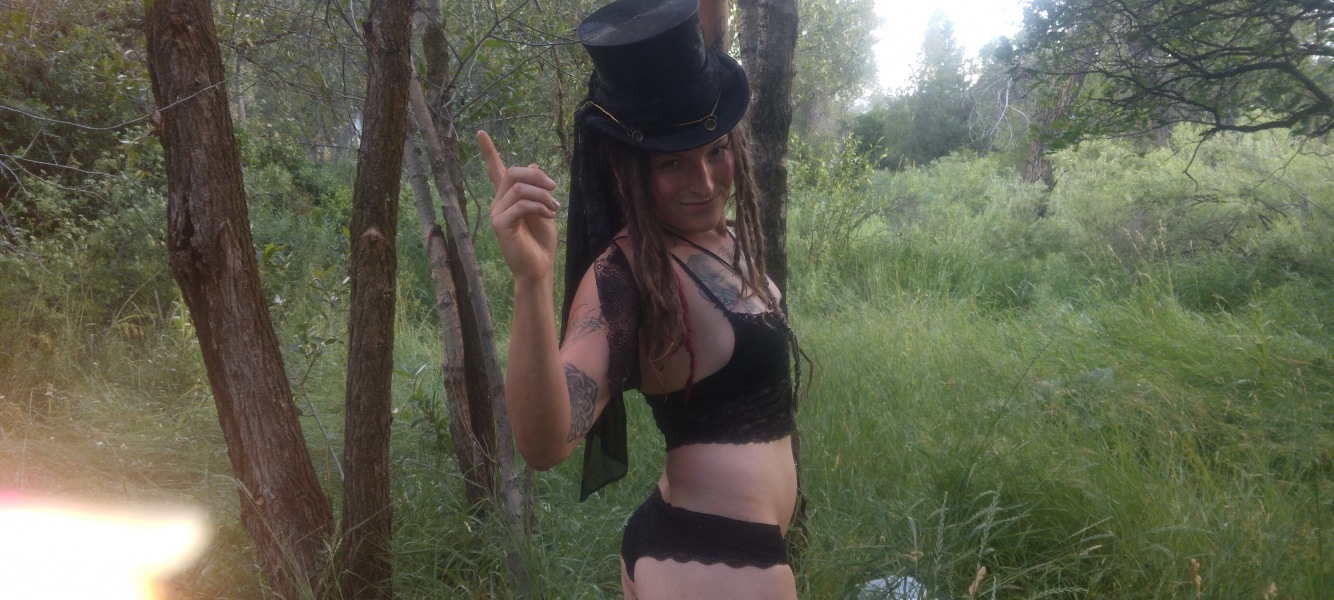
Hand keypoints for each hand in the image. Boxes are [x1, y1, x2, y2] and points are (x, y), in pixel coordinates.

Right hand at [479, 130, 560, 283]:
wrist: (538, 268)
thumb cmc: (540, 242)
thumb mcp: (544, 209)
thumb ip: (537, 189)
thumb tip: (532, 164)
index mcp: (507, 198)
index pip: (495, 171)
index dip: (488, 152)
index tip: (481, 133)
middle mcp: (498, 203)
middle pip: (512, 173)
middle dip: (536, 176)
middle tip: (554, 188)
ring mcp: (497, 213)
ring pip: (519, 188)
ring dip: (542, 194)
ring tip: (555, 206)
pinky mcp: (500, 224)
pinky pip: (520, 204)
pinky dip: (538, 206)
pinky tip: (549, 214)